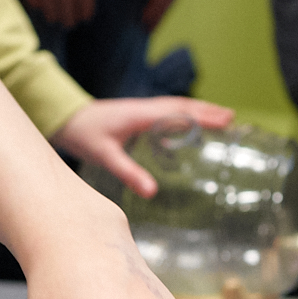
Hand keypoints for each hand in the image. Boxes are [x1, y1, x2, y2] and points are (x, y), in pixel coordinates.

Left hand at [51, 96, 233, 197]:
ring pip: (176, 107)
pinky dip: (184, 115)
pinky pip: (167, 112)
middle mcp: (144, 108)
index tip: (226, 120)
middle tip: (233, 118)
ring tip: (221, 118)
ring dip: (198, 111)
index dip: (203, 117)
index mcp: (141, 114)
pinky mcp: (137, 115)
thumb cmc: (84, 134)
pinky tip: (189, 126)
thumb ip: (128, 173)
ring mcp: (141, 110)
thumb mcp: (106, 156)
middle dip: (208, 111)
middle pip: (183, 106)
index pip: (179, 113)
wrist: (65, 118)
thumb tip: (152, 192)